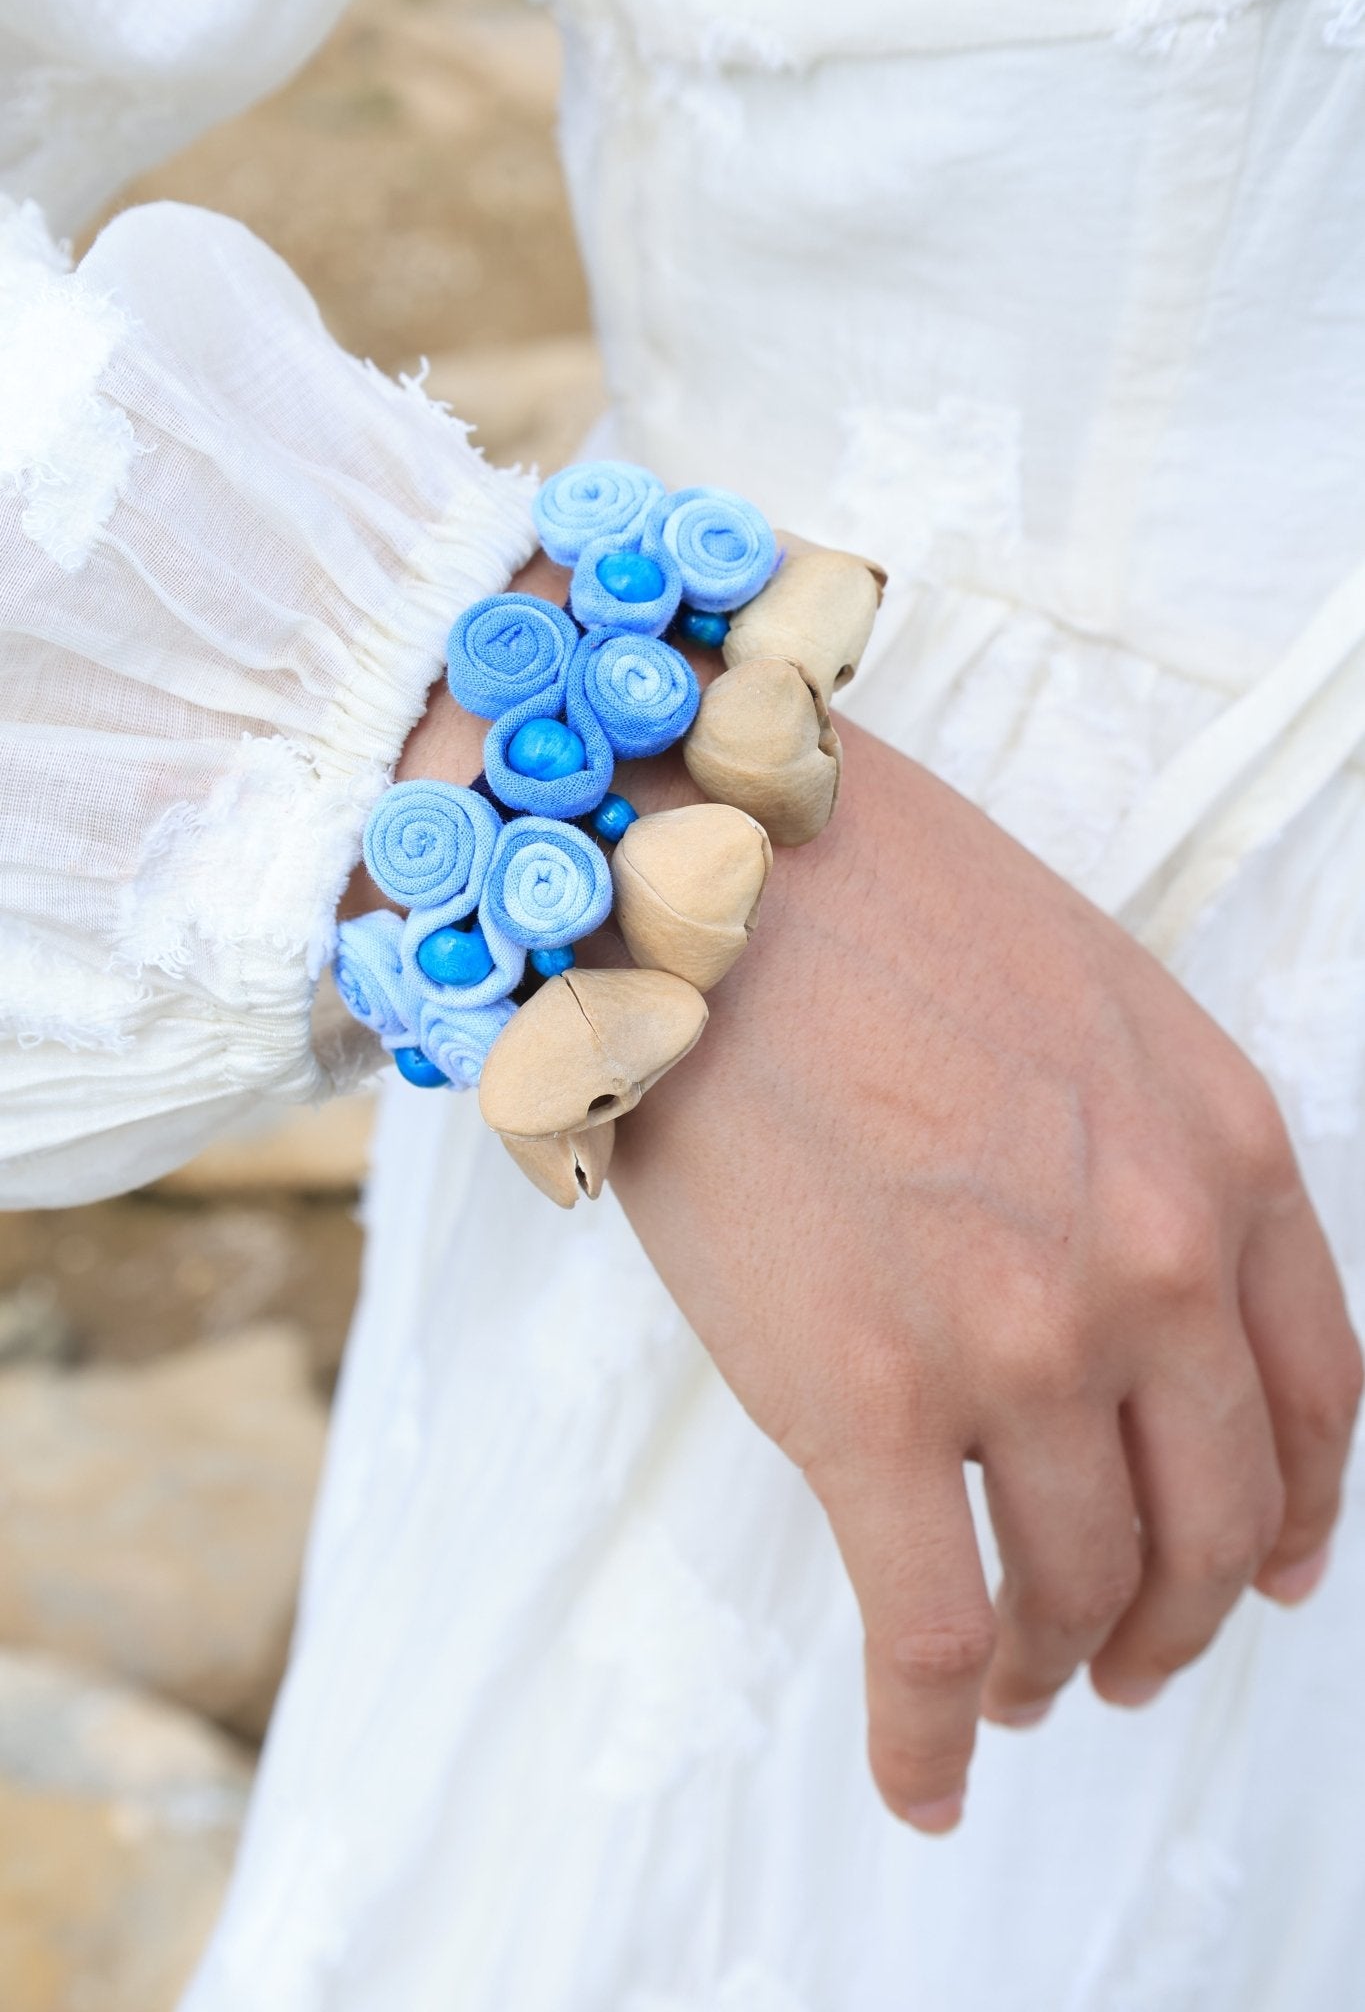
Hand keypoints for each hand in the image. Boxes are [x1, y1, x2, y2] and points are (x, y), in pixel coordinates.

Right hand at [342, 552, 1359, 1836]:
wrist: (704, 865)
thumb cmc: (877, 910)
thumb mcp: (1100, 1006)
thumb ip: (1160, 1159)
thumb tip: (1154, 1317)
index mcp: (1222, 1157)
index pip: (1317, 1404)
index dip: (1292, 1517)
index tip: (1259, 1571)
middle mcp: (1148, 1264)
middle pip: (1207, 1526)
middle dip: (1171, 1620)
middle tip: (1121, 1657)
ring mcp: (1012, 1342)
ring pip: (1074, 1592)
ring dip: (1050, 1669)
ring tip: (1008, 1689)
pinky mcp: (858, 1400)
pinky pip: (928, 1629)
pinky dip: (930, 1735)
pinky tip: (923, 1778)